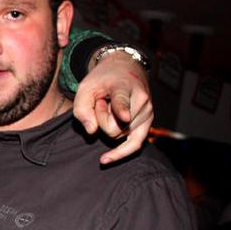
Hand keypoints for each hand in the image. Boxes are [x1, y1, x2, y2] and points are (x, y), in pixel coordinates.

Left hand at [73, 48, 153, 163]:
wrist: (126, 69)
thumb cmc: (103, 79)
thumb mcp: (85, 88)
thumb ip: (82, 109)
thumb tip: (91, 132)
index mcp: (123, 87)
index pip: (121, 101)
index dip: (121, 109)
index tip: (124, 117)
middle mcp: (141, 101)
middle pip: (113, 127)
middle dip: (101, 119)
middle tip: (102, 102)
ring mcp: (147, 113)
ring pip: (119, 136)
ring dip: (109, 125)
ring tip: (111, 107)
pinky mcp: (148, 123)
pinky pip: (135, 145)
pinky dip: (121, 153)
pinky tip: (105, 160)